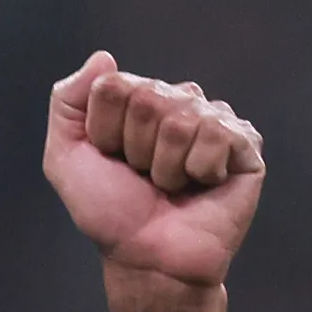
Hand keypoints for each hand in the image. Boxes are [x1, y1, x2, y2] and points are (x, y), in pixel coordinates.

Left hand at [43, 52, 263, 286]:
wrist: (147, 255)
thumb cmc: (109, 210)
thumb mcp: (65, 156)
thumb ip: (68, 101)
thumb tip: (104, 57)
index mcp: (136, 98)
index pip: (113, 85)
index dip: (104, 131)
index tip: (111, 159)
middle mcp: (177, 101)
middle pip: (147, 98)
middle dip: (135, 148)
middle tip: (143, 177)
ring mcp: (214, 120)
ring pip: (180, 120)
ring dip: (166, 166)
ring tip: (171, 185)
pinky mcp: (245, 145)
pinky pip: (216, 136)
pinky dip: (200, 170)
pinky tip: (203, 185)